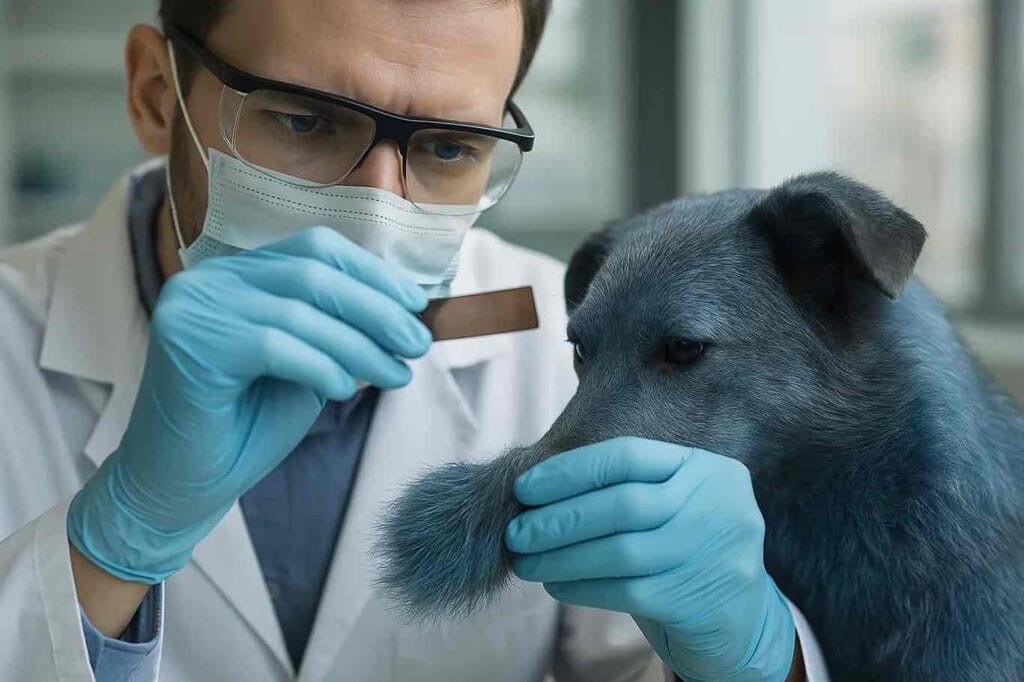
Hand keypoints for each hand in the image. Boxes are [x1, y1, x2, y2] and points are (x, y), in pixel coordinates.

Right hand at [68, 227, 431, 583]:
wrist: (180, 489)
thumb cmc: (246, 429)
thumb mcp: (307, 367)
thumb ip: (339, 332)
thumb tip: (404, 312)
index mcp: (237, 275)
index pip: (315, 249)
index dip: (373, 273)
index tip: (417, 305)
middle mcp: (209, 280)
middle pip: (313, 272)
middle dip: (377, 309)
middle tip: (418, 345)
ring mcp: (194, 307)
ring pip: (301, 309)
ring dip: (361, 345)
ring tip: (398, 375)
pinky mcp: (188, 343)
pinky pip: (275, 345)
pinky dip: (322, 365)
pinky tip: (348, 389)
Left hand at [505, 437, 795, 680]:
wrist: (741, 620)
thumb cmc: (685, 551)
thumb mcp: (672, 505)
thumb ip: (624, 488)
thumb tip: (539, 487)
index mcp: (706, 468)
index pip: (628, 455)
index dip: (570, 469)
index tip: (525, 487)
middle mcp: (717, 504)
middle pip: (622, 503)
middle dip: (560, 517)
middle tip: (516, 531)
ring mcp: (714, 552)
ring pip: (620, 551)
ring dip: (561, 556)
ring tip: (525, 560)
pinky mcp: (698, 598)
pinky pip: (625, 590)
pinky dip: (581, 586)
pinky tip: (555, 584)